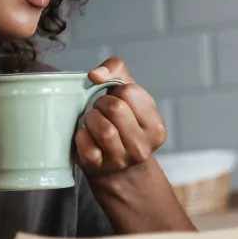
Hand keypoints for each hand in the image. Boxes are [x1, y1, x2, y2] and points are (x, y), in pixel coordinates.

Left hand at [75, 58, 167, 182]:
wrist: (119, 168)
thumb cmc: (124, 123)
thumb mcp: (130, 95)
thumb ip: (116, 70)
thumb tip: (95, 75)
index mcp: (156, 127)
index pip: (130, 92)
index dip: (117, 91)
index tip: (117, 101)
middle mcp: (142, 147)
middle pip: (115, 108)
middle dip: (102, 103)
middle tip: (101, 110)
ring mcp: (120, 160)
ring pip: (103, 128)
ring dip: (91, 118)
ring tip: (94, 121)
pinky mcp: (98, 167)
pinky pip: (84, 142)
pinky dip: (81, 134)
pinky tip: (87, 135)